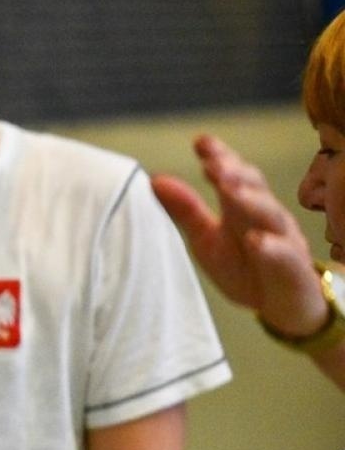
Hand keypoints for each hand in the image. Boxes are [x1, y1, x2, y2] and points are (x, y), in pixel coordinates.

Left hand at [151, 134, 323, 334]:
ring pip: (271, 215)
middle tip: (212, 163)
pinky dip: (271, 247)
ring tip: (228, 189)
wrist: (281, 307)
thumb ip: (185, 211)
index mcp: (242, 207)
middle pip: (255, 187)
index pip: (234, 175)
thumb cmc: (243, 267)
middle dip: (234, 172)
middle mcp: (265, 217)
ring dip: (250, 200)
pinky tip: (255, 241)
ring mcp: (283, 241)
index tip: (201, 142)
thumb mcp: (206, 239)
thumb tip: (155, 179)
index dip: (220, 157)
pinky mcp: (293, 269)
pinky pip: (285, 255)